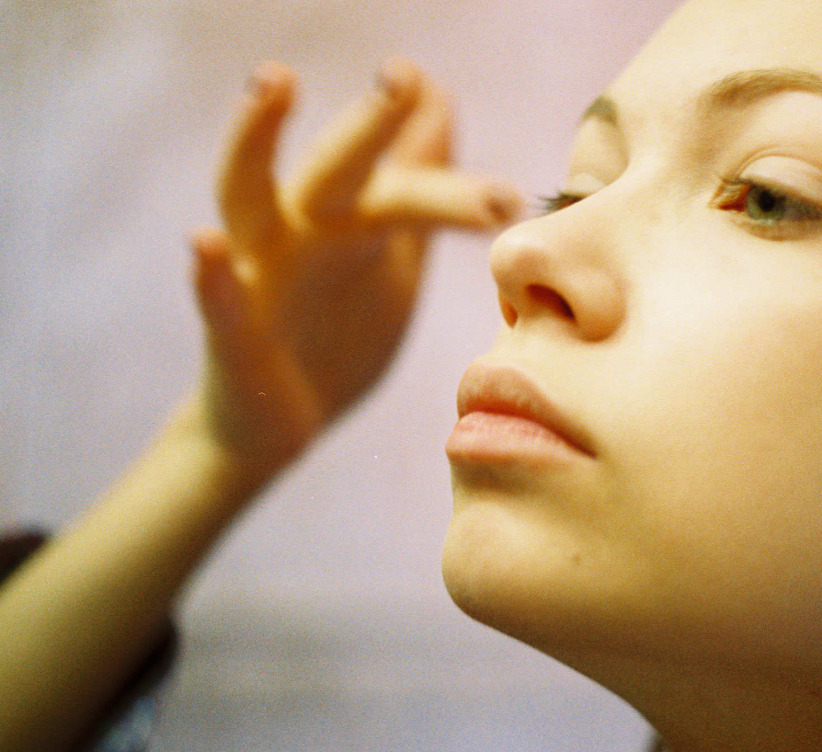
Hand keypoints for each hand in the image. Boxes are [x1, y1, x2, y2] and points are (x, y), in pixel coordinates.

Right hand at [187, 58, 519, 476]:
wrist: (277, 428)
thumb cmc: (337, 334)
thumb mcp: (390, 257)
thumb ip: (416, 185)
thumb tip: (442, 103)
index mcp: (347, 221)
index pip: (391, 166)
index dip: (418, 127)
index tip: (442, 85)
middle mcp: (299, 233)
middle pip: (338, 170)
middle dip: (369, 122)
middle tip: (404, 76)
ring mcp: (260, 276)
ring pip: (252, 199)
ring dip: (256, 139)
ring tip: (273, 82)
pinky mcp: (233, 335)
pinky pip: (217, 302)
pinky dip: (208, 273)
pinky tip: (202, 243)